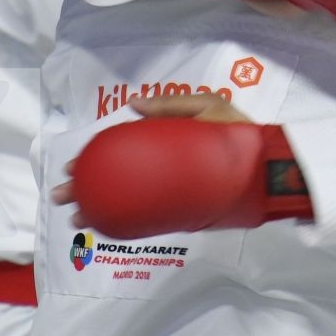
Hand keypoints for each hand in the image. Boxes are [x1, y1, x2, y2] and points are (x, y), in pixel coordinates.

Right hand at [49, 93, 253, 220]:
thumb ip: (172, 105)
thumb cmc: (240, 131)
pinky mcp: (185, 209)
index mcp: (164, 141)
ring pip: (127, 201)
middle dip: (87, 188)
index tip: (71, 168)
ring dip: (100, 209)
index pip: (120, 151)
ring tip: (79, 219)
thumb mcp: (207, 108)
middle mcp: (163, 166)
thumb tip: (132, 105)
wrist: (271, 168)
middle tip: (64, 197)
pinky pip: (150, 218)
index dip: (93, 159)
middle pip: (117, 178)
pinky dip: (129, 224)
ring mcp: (172, 190)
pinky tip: (110, 231)